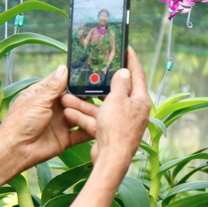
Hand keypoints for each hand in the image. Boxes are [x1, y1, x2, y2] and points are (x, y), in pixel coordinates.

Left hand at [0, 65, 95, 168]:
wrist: (16, 151)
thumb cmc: (20, 123)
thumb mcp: (37, 101)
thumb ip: (53, 87)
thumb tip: (63, 68)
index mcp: (43, 95)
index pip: (61, 83)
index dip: (74, 78)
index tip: (89, 73)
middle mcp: (53, 108)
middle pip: (73, 99)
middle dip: (85, 95)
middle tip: (102, 89)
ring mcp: (60, 123)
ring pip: (80, 115)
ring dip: (89, 111)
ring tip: (105, 106)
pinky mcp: (65, 138)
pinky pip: (81, 133)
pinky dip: (90, 129)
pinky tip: (102, 124)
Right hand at [63, 47, 150, 172]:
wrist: (111, 159)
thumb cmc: (117, 128)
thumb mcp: (117, 100)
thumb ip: (119, 84)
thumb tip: (124, 71)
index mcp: (140, 100)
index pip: (137, 73)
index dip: (131, 59)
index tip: (125, 47)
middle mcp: (132, 110)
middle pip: (116, 90)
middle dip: (99, 83)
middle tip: (91, 69)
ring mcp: (120, 122)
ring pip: (101, 107)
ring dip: (84, 101)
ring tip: (67, 95)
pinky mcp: (109, 132)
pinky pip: (95, 120)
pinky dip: (83, 116)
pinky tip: (67, 110)